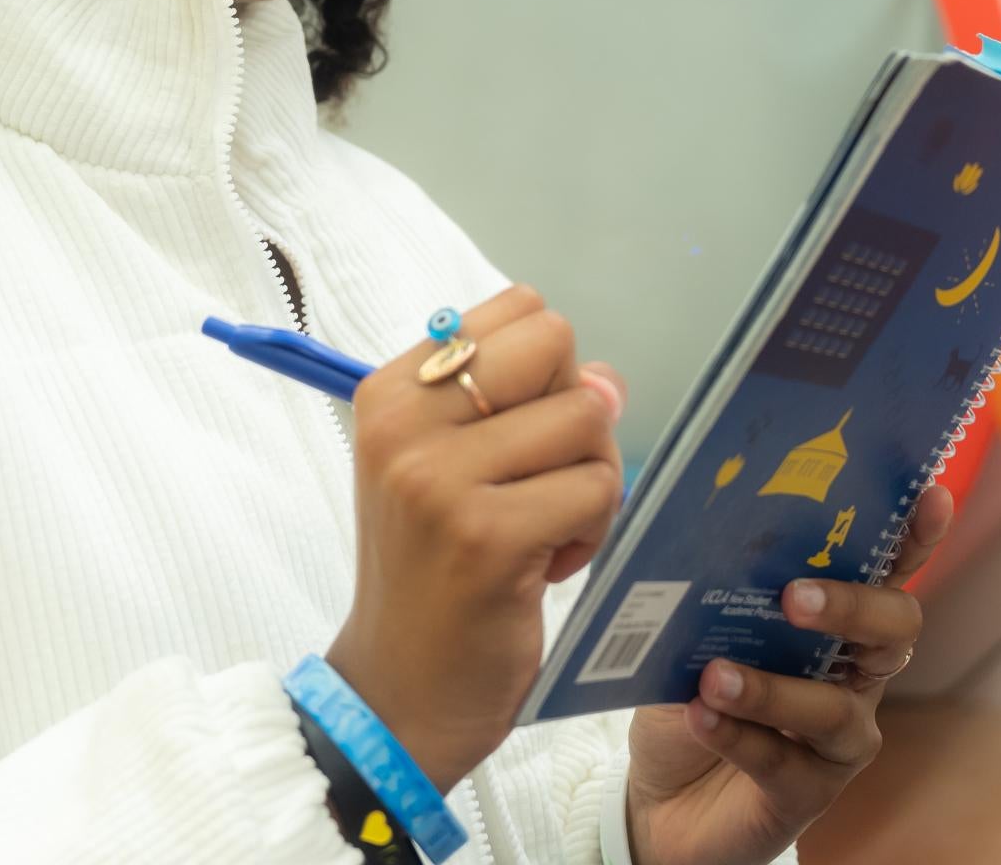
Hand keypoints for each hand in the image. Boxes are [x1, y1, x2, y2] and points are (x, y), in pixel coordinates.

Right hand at [327, 286, 626, 795]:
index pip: (517, 308)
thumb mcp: (450, 467)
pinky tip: (546, 569)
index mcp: (392, 392)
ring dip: (589, 479)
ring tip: (542, 531)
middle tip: (544, 478)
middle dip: (577, 409)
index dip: (547, 368)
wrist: (398, 692)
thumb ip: (519, 403)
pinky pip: (596, 488)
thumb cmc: (434, 572)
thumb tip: (607, 380)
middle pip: (555, 344)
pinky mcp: (488, 536)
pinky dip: (592, 530)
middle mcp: (405, 424)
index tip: (517, 436)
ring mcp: (442, 480)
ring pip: (587, 418)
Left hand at [624, 483, 954, 864]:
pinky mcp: (808, 793)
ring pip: (836, 708)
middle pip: (894, 630)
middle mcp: (855, 672)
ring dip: (774, 689)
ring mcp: (838, 737)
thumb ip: (696, 584)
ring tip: (715, 677)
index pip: (888, 567)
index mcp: (837, 617)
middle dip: (853, 606)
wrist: (659, 797)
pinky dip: (739, 737)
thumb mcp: (683, 628)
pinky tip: (701, 717)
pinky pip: (784, 764)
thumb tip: (651, 507)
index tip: (930, 495)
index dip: (916, 535)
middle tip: (795, 596)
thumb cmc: (688, 693)